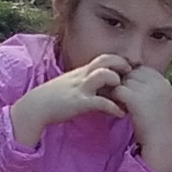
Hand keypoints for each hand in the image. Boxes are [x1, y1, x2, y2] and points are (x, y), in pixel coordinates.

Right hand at [9, 58, 127, 147]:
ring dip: (117, 82)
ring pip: (103, 75)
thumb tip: (100, 87)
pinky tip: (120, 114)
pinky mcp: (79, 102)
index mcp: (82, 71)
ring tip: (126, 94)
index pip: (104, 57)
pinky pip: (100, 101)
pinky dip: (113, 107)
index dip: (119, 61)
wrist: (36, 106)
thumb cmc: (53, 98)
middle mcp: (82, 75)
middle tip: (134, 77)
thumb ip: (86, 83)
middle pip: (106, 59)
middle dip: (122, 65)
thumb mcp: (72, 85)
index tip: (131, 71)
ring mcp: (81, 87)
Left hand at [111, 64, 171, 171]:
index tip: (131, 94)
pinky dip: (115, 99)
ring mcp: (147, 89)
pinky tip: (119, 109)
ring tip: (121, 104)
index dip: (133, 80)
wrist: (160, 143)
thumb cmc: (156, 125)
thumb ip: (147, 87)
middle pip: (131, 73)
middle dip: (124, 84)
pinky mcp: (136, 98)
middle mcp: (157, 82)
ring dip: (119, 91)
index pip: (141, 69)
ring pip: (123, 80)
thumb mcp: (157, 100)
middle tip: (122, 99)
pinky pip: (118, 90)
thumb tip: (127, 75)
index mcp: (163, 81)